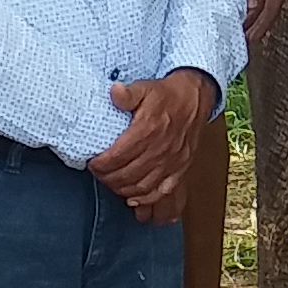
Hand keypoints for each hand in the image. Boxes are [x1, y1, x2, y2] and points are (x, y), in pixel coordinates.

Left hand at [89, 67, 216, 216]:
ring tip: (111, 183)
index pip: (118, 156)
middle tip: (98, 173)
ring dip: (122, 189)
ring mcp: (171, 162)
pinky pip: (161, 191)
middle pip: (127, 175)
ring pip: (141, 186)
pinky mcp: (179, 168)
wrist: (195, 99)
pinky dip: (145, 199)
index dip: (101, 164)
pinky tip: (133, 198)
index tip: (92, 162)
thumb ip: (128, 94)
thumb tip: (114, 92)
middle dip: (107, 178)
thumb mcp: (145, 88)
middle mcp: (160, 149)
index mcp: (148, 130)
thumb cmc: (167, 95)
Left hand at [236, 0, 287, 33]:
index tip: (252, 38)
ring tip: (243, 27)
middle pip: (268, 7)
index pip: (271, 9)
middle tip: (245, 38)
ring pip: (263, 0)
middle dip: (257, 24)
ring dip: (254, 14)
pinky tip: (243, 6)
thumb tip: (252, 6)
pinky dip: (251, 1)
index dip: (262, 25)